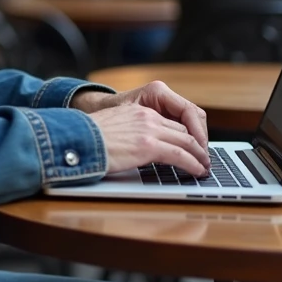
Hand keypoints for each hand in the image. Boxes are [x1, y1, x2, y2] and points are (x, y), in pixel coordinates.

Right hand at [88, 103, 210, 176]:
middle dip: (195, 144)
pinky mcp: (149, 146)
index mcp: (137, 111)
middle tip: (203, 157)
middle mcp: (146, 116)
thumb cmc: (86, 138)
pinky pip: (180, 154)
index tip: (190, 146)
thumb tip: (130, 148)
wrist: (76, 139)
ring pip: (186, 141)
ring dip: (199, 155)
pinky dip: (193, 164)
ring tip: (205, 166)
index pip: (169, 121)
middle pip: (181, 129)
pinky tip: (198, 171)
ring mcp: (149, 130)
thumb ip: (127, 133)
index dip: (184, 135)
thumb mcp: (111, 129)